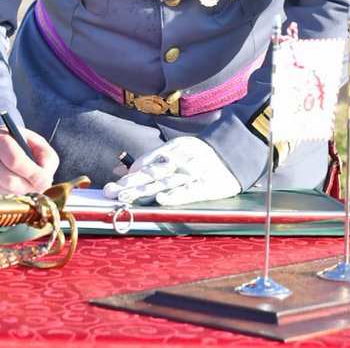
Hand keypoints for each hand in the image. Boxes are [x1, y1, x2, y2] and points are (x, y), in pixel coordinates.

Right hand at [0, 124, 58, 195]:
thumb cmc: (20, 144)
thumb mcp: (37, 142)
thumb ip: (46, 158)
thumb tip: (45, 180)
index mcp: (0, 140)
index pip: (15, 161)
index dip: (32, 174)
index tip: (45, 181)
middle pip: (10, 181)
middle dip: (30, 187)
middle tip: (40, 185)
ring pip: (7, 193)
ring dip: (23, 193)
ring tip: (29, 183)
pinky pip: (2, 199)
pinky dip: (15, 196)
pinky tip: (18, 186)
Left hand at [103, 136, 239, 205]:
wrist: (237, 151)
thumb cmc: (203, 155)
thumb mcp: (179, 151)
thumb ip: (155, 160)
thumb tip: (126, 171)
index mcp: (173, 149)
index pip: (147, 165)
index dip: (129, 177)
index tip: (112, 187)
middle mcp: (181, 159)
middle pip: (152, 173)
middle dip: (131, 184)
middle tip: (111, 193)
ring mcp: (193, 172)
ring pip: (166, 182)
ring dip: (146, 190)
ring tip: (127, 197)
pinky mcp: (207, 185)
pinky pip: (190, 190)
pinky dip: (176, 195)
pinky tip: (161, 200)